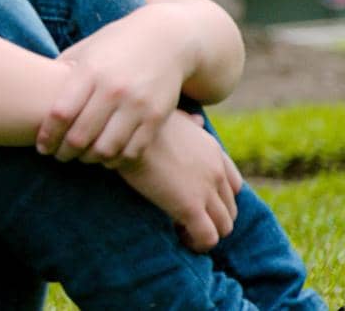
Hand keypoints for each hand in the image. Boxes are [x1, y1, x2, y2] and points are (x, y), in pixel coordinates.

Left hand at [38, 7, 187, 164]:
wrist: (166, 40)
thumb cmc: (115, 45)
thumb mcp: (85, 50)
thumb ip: (61, 72)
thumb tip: (31, 92)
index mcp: (89, 71)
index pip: (60, 113)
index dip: (47, 135)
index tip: (41, 147)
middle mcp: (113, 89)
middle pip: (80, 136)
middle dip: (64, 152)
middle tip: (58, 156)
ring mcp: (137, 105)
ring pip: (106, 149)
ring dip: (89, 160)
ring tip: (82, 158)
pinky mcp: (157, 117)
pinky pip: (132, 151)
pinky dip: (116, 160)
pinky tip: (106, 158)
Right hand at [113, 110, 241, 252]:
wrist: (125, 130)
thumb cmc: (140, 121)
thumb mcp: (171, 115)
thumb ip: (188, 122)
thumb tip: (197, 121)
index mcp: (213, 151)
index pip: (233, 185)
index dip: (219, 199)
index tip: (198, 203)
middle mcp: (216, 171)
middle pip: (230, 209)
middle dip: (212, 219)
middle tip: (188, 221)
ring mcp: (206, 190)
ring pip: (224, 227)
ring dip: (206, 233)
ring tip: (183, 231)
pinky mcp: (190, 207)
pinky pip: (208, 237)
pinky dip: (198, 243)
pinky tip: (179, 236)